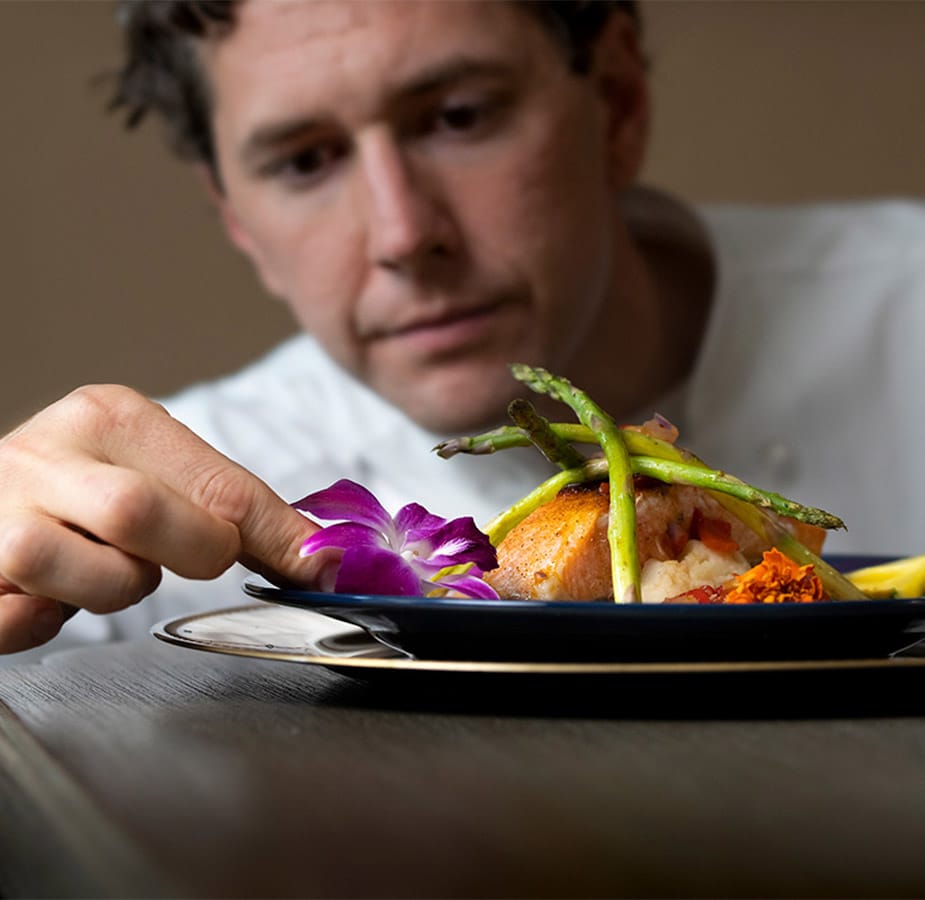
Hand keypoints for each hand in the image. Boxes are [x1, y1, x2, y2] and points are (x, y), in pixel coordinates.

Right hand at [0, 385, 320, 653]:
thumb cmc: (79, 487)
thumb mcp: (153, 470)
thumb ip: (230, 506)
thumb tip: (320, 556)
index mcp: (108, 416)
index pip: (218, 485)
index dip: (275, 536)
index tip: (317, 569)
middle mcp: (46, 453)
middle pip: (142, 515)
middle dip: (188, 555)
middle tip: (178, 556)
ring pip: (89, 575)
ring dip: (113, 588)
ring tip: (98, 566)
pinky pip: (19, 622)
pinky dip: (41, 623)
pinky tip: (42, 598)